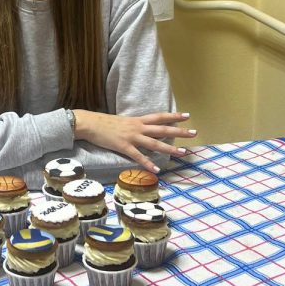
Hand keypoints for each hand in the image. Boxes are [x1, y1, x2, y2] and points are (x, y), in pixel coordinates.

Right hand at [73, 110, 195, 173]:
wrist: (90, 123)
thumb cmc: (104, 123)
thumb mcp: (122, 122)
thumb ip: (134, 126)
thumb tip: (143, 131)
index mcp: (137, 120)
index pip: (159, 116)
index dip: (173, 116)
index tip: (187, 116)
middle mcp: (137, 127)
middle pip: (162, 129)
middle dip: (179, 131)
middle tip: (194, 133)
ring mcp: (131, 137)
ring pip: (154, 143)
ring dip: (170, 148)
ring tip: (183, 152)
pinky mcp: (123, 146)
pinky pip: (138, 156)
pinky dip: (148, 164)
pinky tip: (156, 170)